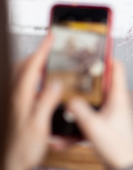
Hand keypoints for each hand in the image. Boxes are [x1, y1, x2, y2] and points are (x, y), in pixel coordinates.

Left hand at [6, 34, 62, 169]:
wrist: (14, 161)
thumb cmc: (24, 147)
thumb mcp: (39, 125)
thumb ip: (46, 102)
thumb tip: (54, 83)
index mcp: (21, 97)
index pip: (31, 67)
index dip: (41, 50)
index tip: (50, 38)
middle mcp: (17, 96)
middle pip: (23, 66)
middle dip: (37, 53)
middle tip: (50, 46)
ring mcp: (17, 101)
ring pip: (22, 74)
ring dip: (35, 63)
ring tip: (48, 59)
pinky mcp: (19, 106)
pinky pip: (26, 84)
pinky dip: (35, 75)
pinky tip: (44, 81)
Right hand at [67, 61, 132, 168]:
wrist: (123, 166)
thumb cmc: (118, 148)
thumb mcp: (95, 128)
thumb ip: (80, 112)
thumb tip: (69, 99)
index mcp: (118, 98)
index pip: (117, 68)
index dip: (107, 57)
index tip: (94, 50)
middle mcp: (115, 102)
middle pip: (102, 80)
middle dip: (87, 75)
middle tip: (74, 70)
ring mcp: (109, 112)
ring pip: (94, 97)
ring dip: (81, 97)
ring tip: (67, 94)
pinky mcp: (104, 122)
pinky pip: (89, 115)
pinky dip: (79, 118)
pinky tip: (64, 133)